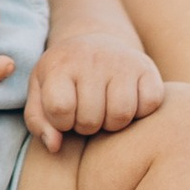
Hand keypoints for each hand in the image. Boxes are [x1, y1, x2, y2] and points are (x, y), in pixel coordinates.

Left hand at [26, 19, 165, 151]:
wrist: (95, 44)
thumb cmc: (65, 78)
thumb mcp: (41, 93)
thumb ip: (39, 122)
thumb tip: (55, 146)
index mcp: (60, 65)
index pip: (60, 109)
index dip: (62, 122)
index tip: (64, 113)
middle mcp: (92, 58)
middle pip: (91, 120)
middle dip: (87, 125)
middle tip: (87, 111)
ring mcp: (122, 61)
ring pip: (121, 115)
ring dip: (112, 123)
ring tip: (105, 110)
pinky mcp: (147, 67)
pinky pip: (149, 104)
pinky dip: (140, 112)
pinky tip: (128, 102)